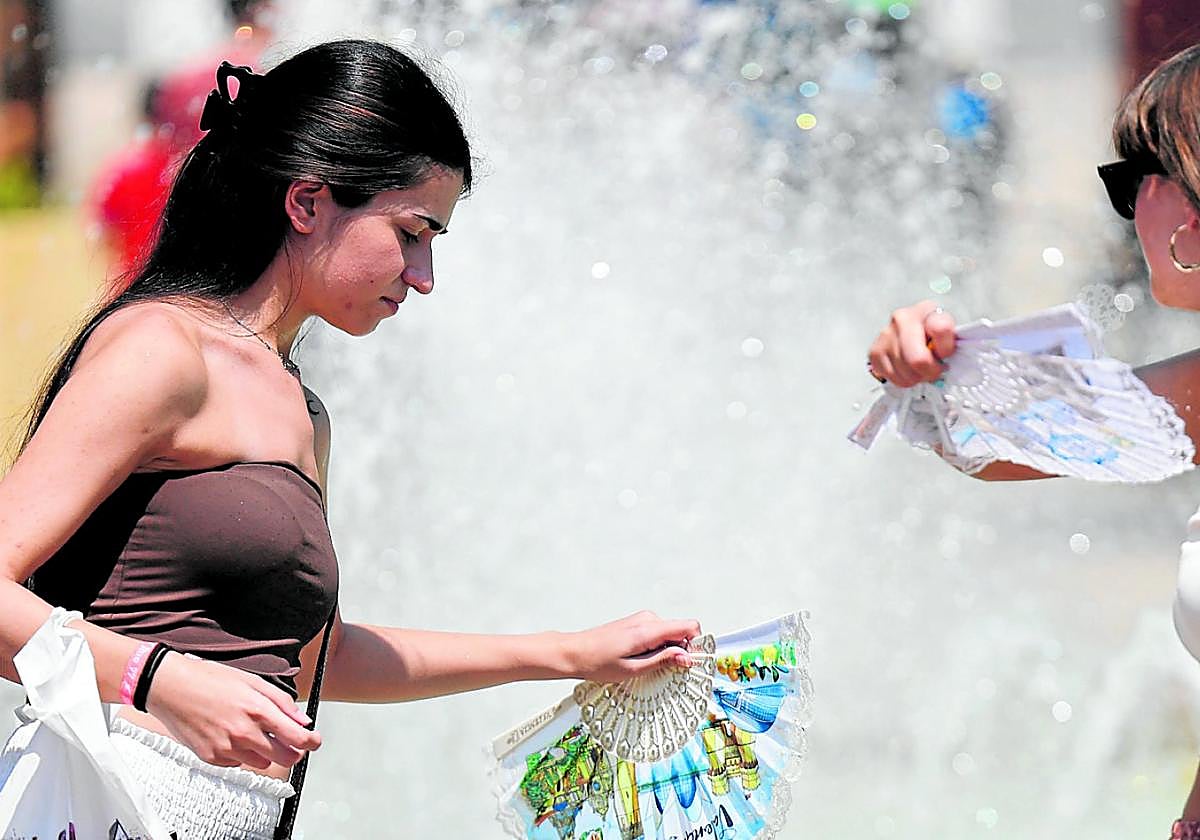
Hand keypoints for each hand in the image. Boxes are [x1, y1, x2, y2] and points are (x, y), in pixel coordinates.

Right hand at [145, 652, 320, 770]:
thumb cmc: (209, 679)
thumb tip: (302, 720)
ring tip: (253, 731)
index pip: (297, 738)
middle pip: (285, 758)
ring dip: (265, 752)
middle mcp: (243, 733)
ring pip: (262, 763)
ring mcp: (226, 748)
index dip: (312, 742)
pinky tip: (230, 735)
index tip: (314, 741)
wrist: (169, 687)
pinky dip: (240, 753)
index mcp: (257, 710)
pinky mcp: (210, 757)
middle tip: (290, 741)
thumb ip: (281, 702)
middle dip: (293, 751)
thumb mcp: (251, 681)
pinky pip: (237, 763)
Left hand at [565, 611, 701, 683]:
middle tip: (666, 673)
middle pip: (681, 632)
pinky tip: (642, 661)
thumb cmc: (598, 662)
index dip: (696, 645)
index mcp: (649, 629)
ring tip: (648, 668)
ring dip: (666, 652)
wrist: (575, 652)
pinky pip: (658, 634)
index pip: (689, 626)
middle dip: (679, 652)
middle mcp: (648, 619)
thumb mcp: (634, 669)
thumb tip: (686, 657)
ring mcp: (642, 620)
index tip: (692, 663)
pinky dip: (657, 648)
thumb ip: (662, 661)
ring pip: (670, 634)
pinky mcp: (637, 624)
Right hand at [867, 300, 956, 386]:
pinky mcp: (874, 352)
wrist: (910, 332)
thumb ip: (952, 343)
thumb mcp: (950, 333)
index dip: (946, 350)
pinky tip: (907, 370)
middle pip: (918, 360)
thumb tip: (947, 363)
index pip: (941, 329)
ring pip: (906, 373)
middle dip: (929, 372)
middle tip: (933, 370)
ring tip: (919, 368)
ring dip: (917, 377)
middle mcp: (902, 319)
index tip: (946, 354)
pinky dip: (903, 380)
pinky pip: (893, 378)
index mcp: (925, 310)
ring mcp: (885, 336)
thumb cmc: (932, 335)